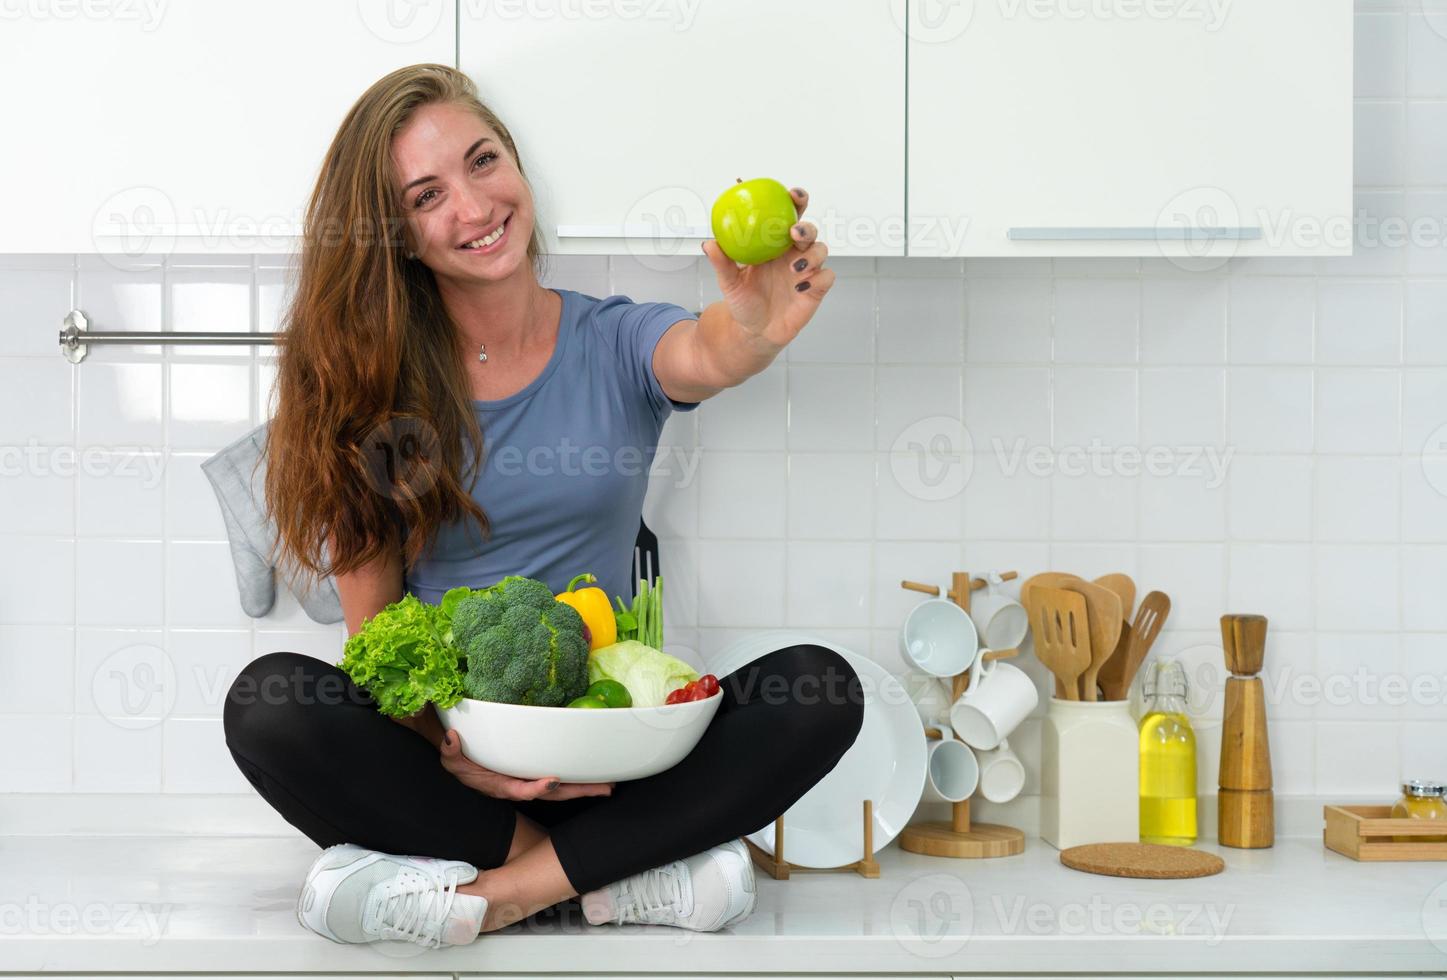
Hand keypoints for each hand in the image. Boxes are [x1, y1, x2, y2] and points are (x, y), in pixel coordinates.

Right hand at [439, 729, 614, 800]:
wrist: (462, 765)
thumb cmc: (459, 762)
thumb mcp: (450, 760)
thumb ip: (450, 751)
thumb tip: (451, 738)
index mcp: (502, 786)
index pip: (521, 790)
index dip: (537, 788)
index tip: (552, 781)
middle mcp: (520, 788)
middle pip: (553, 794)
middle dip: (579, 792)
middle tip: (605, 789)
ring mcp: (529, 783)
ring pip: (560, 790)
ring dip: (584, 788)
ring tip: (608, 785)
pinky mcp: (533, 777)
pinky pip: (557, 781)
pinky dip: (576, 780)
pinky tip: (593, 776)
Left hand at [701, 185, 834, 351]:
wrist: (754, 332)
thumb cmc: (744, 302)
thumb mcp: (729, 283)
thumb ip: (722, 262)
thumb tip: (709, 243)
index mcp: (774, 243)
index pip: (788, 215)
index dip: (794, 200)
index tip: (789, 193)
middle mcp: (793, 253)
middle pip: (809, 229)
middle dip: (805, 225)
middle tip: (793, 231)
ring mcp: (807, 270)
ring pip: (821, 250)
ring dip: (811, 254)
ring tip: (794, 267)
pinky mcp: (816, 289)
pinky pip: (826, 277)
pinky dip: (817, 278)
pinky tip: (801, 286)